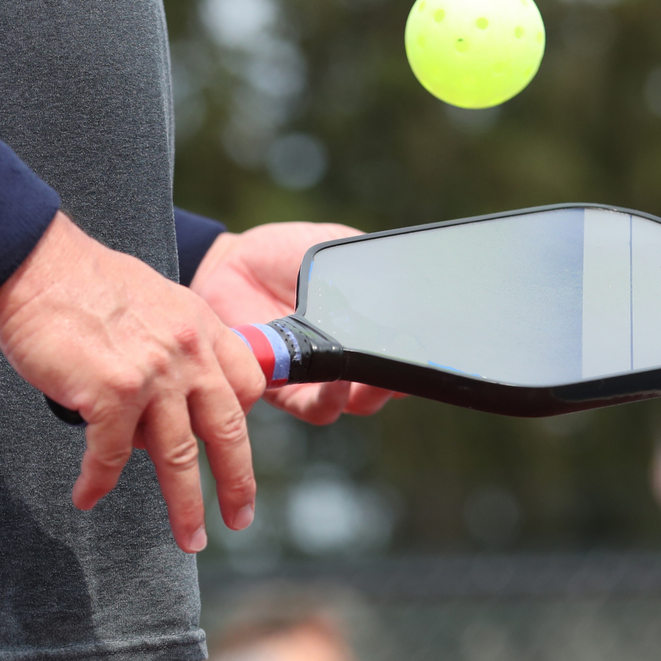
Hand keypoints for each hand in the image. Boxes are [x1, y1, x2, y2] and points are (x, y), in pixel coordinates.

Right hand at [0, 214, 265, 552]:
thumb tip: (173, 394)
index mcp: (202, 329)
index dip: (240, 421)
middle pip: (227, 433)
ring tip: (189, 538)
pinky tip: (87, 497)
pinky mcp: (111, 393)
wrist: (37, 264)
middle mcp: (188, 353)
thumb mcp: (156, 301)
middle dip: (238, 484)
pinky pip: (110, 455)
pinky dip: (97, 481)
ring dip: (184, 507)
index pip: (246, 386)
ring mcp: (153, 375)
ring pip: (178, 458)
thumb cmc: (85, 282)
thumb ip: (176, 345)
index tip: (232, 449)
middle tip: (240, 518)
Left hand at [190, 222, 400, 425]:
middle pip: (383, 389)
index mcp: (362, 331)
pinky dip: (331, 399)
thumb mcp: (338, 253)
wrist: (233, 262)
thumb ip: (369, 270)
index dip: (416, 359)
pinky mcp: (283, 387)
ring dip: (372, 395)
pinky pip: (315, 407)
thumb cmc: (285, 257)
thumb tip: (403, 284)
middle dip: (399, 381)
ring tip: (375, 376)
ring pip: (355, 405)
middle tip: (405, 364)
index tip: (427, 348)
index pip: (398, 356)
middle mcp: (343, 360)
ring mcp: (315, 377)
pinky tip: (336, 377)